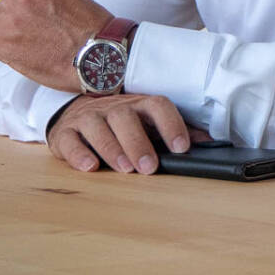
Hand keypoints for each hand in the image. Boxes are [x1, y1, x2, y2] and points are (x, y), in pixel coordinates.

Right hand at [48, 93, 207, 173]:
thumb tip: (210, 143)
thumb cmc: (121, 124)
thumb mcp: (148, 125)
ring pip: (98, 126)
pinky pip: (69, 140)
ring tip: (124, 169)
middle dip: (138, 141)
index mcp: (138, 105)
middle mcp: (113, 108)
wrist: (77, 114)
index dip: (171, 124)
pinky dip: (78, 154)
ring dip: (112, 148)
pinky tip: (90, 166)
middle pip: (125, 117)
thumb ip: (176, 132)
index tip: (182, 148)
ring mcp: (87, 118)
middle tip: (149, 166)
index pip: (157, 106)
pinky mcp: (64, 133)